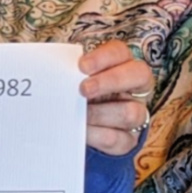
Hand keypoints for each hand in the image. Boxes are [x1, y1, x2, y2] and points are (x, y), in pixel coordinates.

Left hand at [78, 40, 153, 155]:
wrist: (78, 129)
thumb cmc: (75, 95)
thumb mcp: (73, 81)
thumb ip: (69, 75)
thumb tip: (51, 71)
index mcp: (121, 65)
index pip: (120, 52)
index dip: (104, 57)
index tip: (82, 66)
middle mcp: (135, 87)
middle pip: (139, 75)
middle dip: (110, 81)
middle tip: (83, 89)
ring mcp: (136, 114)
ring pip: (132, 112)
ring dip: (101, 113)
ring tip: (80, 114)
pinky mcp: (129, 139)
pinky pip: (119, 138)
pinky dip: (97, 135)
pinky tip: (82, 131)